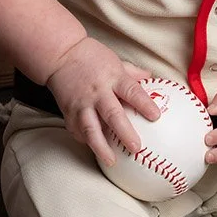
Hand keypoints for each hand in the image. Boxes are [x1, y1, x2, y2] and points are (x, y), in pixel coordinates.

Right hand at [45, 37, 157, 168]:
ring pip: (91, 128)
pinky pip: (77, 130)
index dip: (144, 104)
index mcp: (113, 78)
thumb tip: (154, 80)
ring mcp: (81, 103)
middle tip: (136, 148)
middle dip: (125, 133)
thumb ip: (133, 73)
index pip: (132, 92)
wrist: (61, 55)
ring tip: (111, 160)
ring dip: (101, 146)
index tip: (156, 117)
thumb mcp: (115, 60)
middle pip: (113, 114)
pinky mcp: (68, 111)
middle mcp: (98, 92)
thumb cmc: (91, 56)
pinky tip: (93, 149)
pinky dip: (85, 141)